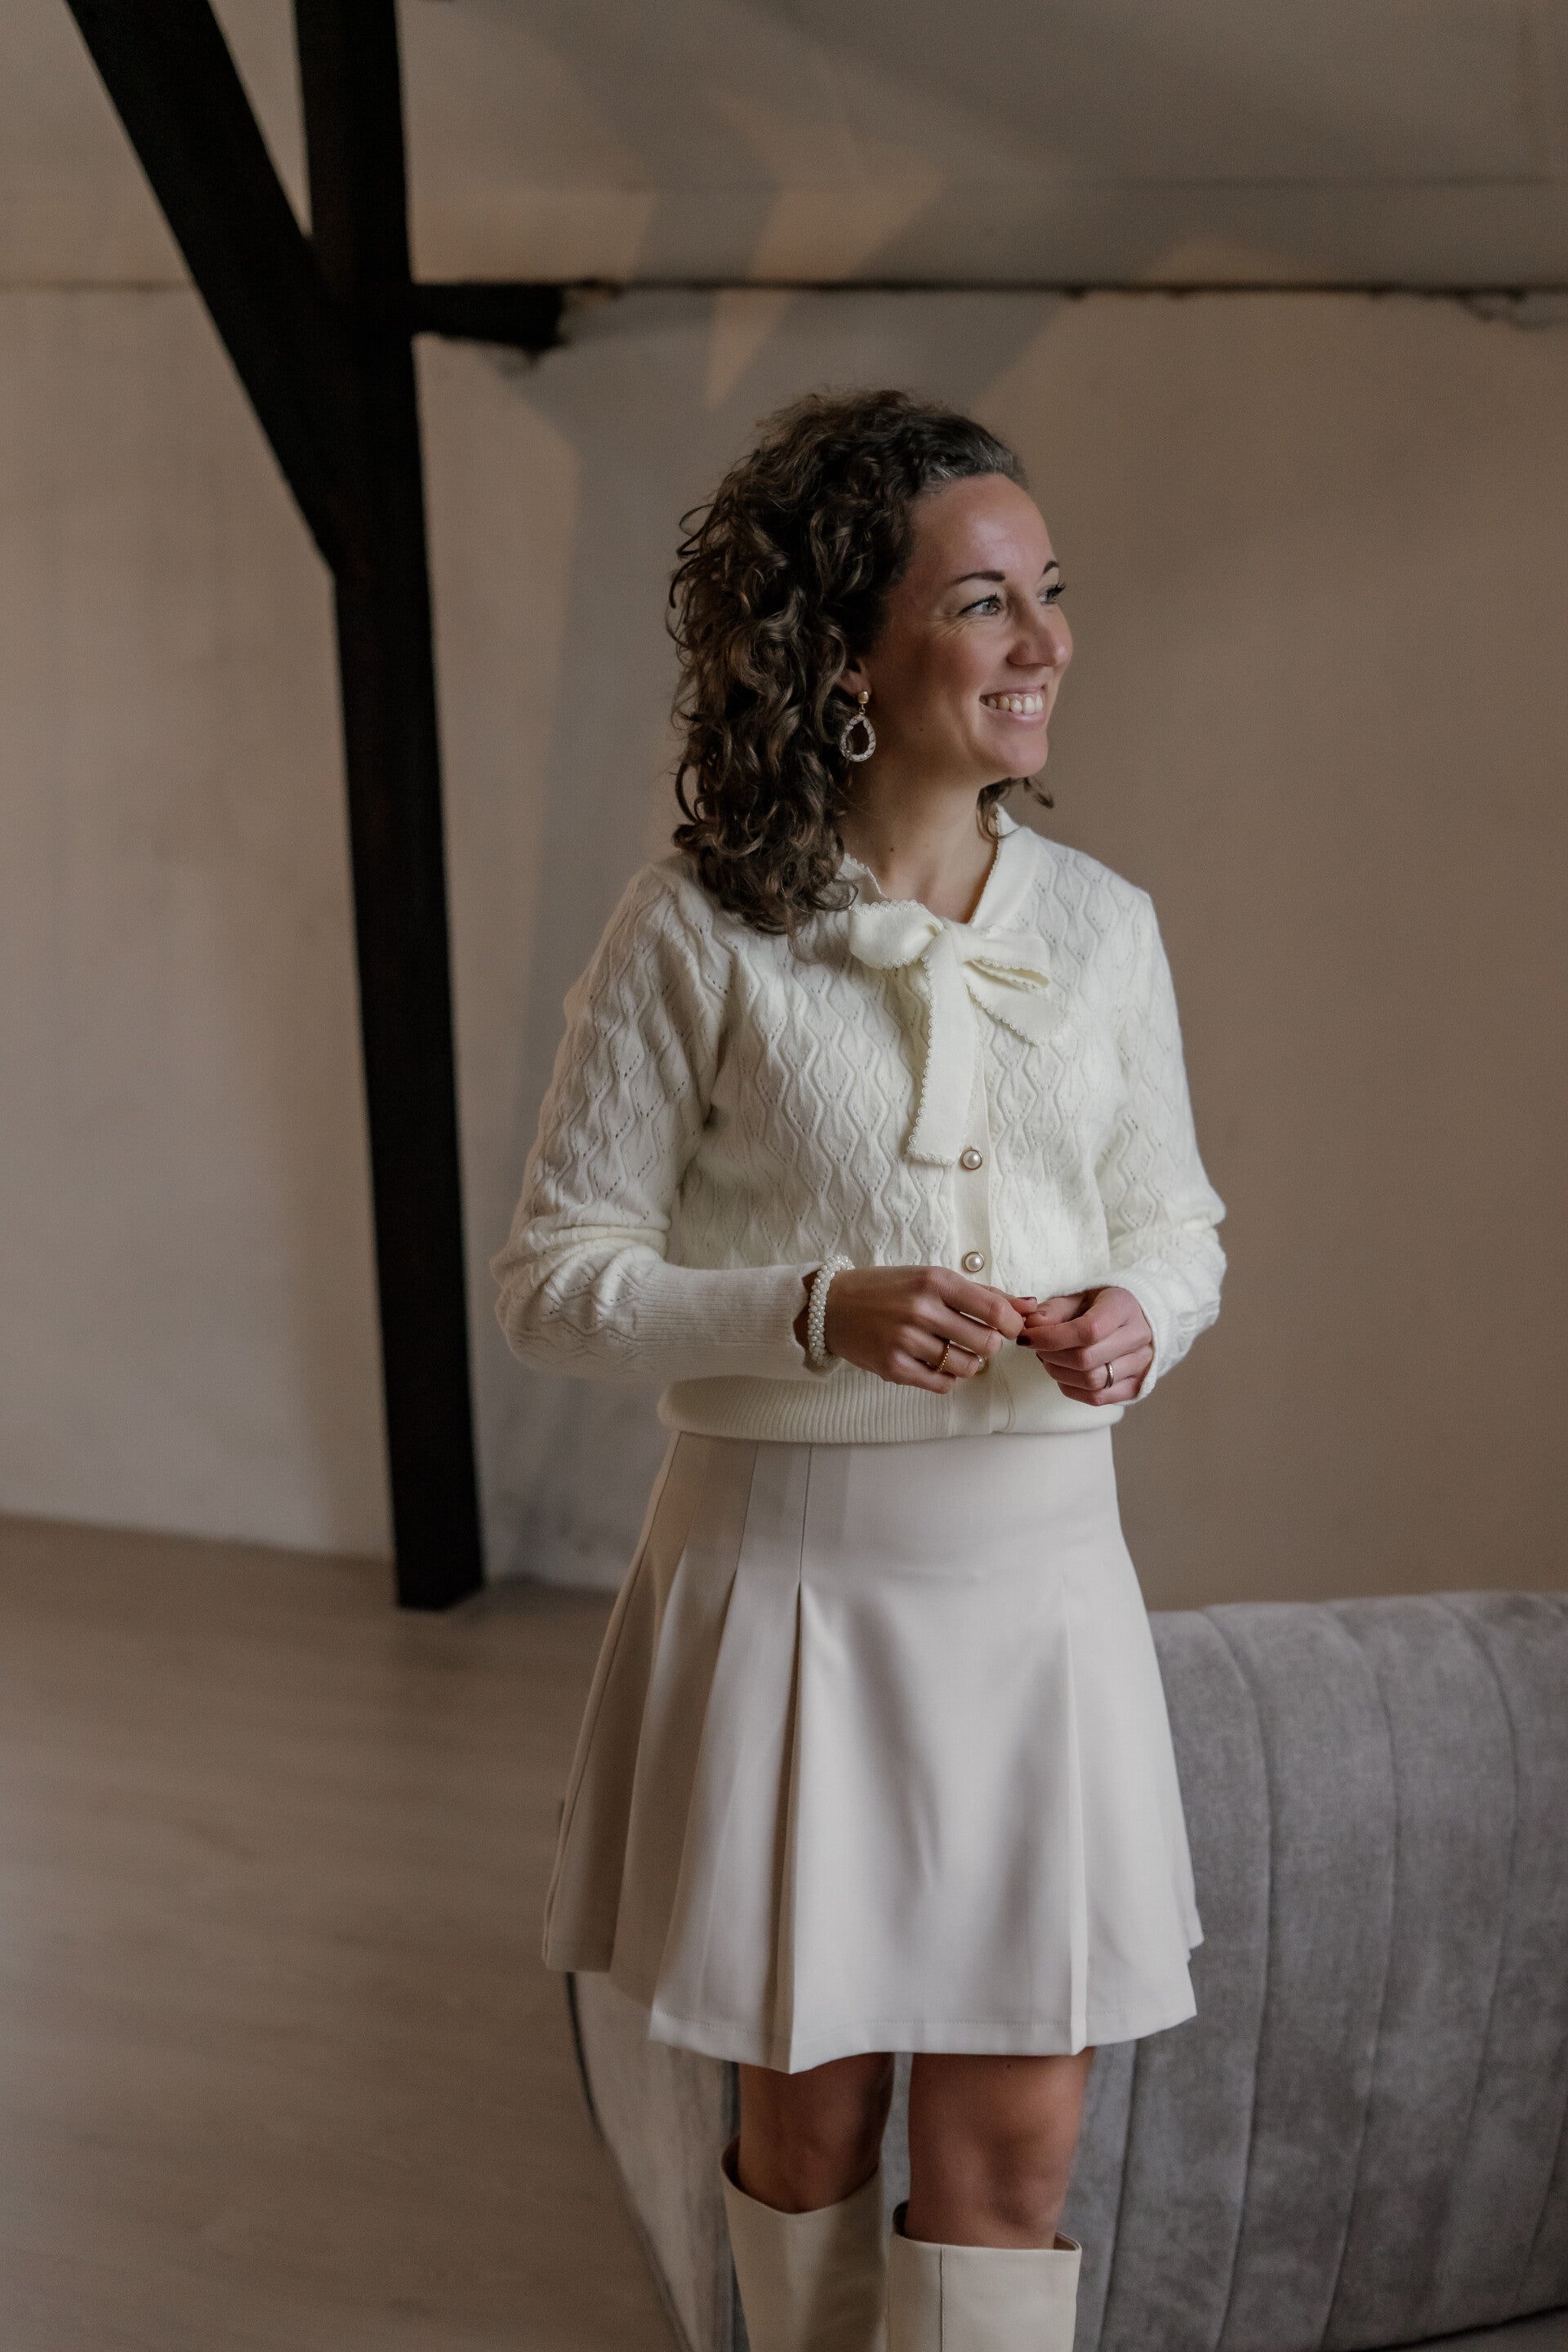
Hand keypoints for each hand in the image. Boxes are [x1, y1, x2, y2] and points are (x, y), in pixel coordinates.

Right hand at [795, 1266, 1024, 1392]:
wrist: (832, 1306)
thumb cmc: (889, 1289)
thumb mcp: (933, 1279)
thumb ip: (983, 1293)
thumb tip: (1030, 1307)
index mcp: (935, 1281)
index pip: (995, 1309)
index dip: (1012, 1325)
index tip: (1008, 1328)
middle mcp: (921, 1309)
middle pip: (986, 1343)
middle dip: (989, 1345)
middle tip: (975, 1339)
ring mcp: (905, 1340)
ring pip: (966, 1367)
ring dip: (968, 1363)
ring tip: (953, 1351)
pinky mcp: (893, 1367)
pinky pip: (942, 1384)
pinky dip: (947, 1378)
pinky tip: (935, 1363)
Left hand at [1011, 1285, 1153, 1404]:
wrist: (1135, 1319)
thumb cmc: (1101, 1307)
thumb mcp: (1078, 1297)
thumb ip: (1054, 1309)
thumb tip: (1031, 1323)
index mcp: (1124, 1307)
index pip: (1088, 1331)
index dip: (1051, 1338)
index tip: (1027, 1336)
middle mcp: (1139, 1337)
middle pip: (1087, 1360)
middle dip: (1050, 1356)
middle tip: (1035, 1347)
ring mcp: (1141, 1364)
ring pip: (1092, 1382)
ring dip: (1059, 1373)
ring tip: (1048, 1359)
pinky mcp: (1136, 1386)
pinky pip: (1098, 1398)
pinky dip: (1071, 1388)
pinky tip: (1063, 1373)